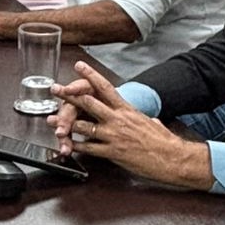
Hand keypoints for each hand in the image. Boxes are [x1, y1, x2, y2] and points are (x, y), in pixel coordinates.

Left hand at [47, 61, 212, 189]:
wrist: (173, 157)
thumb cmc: (164, 141)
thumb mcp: (152, 122)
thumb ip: (144, 118)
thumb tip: (149, 118)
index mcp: (127, 109)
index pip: (105, 87)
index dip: (90, 75)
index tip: (79, 66)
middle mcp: (118, 120)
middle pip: (89, 103)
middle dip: (69, 96)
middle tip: (55, 89)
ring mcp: (114, 136)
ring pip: (84, 126)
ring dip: (65, 124)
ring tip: (51, 121)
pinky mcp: (113, 152)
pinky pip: (90, 149)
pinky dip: (77, 147)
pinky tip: (68, 146)